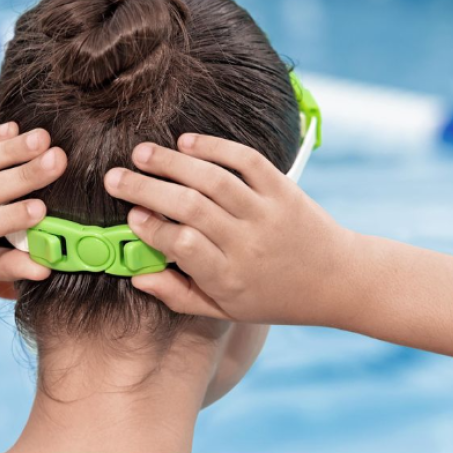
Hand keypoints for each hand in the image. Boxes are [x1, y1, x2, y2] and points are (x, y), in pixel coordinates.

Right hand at [103, 134, 354, 326]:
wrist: (338, 280)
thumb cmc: (274, 297)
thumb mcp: (226, 310)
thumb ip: (179, 295)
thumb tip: (137, 276)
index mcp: (230, 277)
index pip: (183, 246)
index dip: (151, 228)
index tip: (130, 215)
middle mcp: (247, 243)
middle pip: (190, 207)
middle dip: (146, 188)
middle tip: (115, 178)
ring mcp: (267, 212)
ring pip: (213, 179)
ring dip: (172, 163)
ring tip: (141, 154)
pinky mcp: (282, 188)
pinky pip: (246, 160)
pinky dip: (215, 147)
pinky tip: (186, 142)